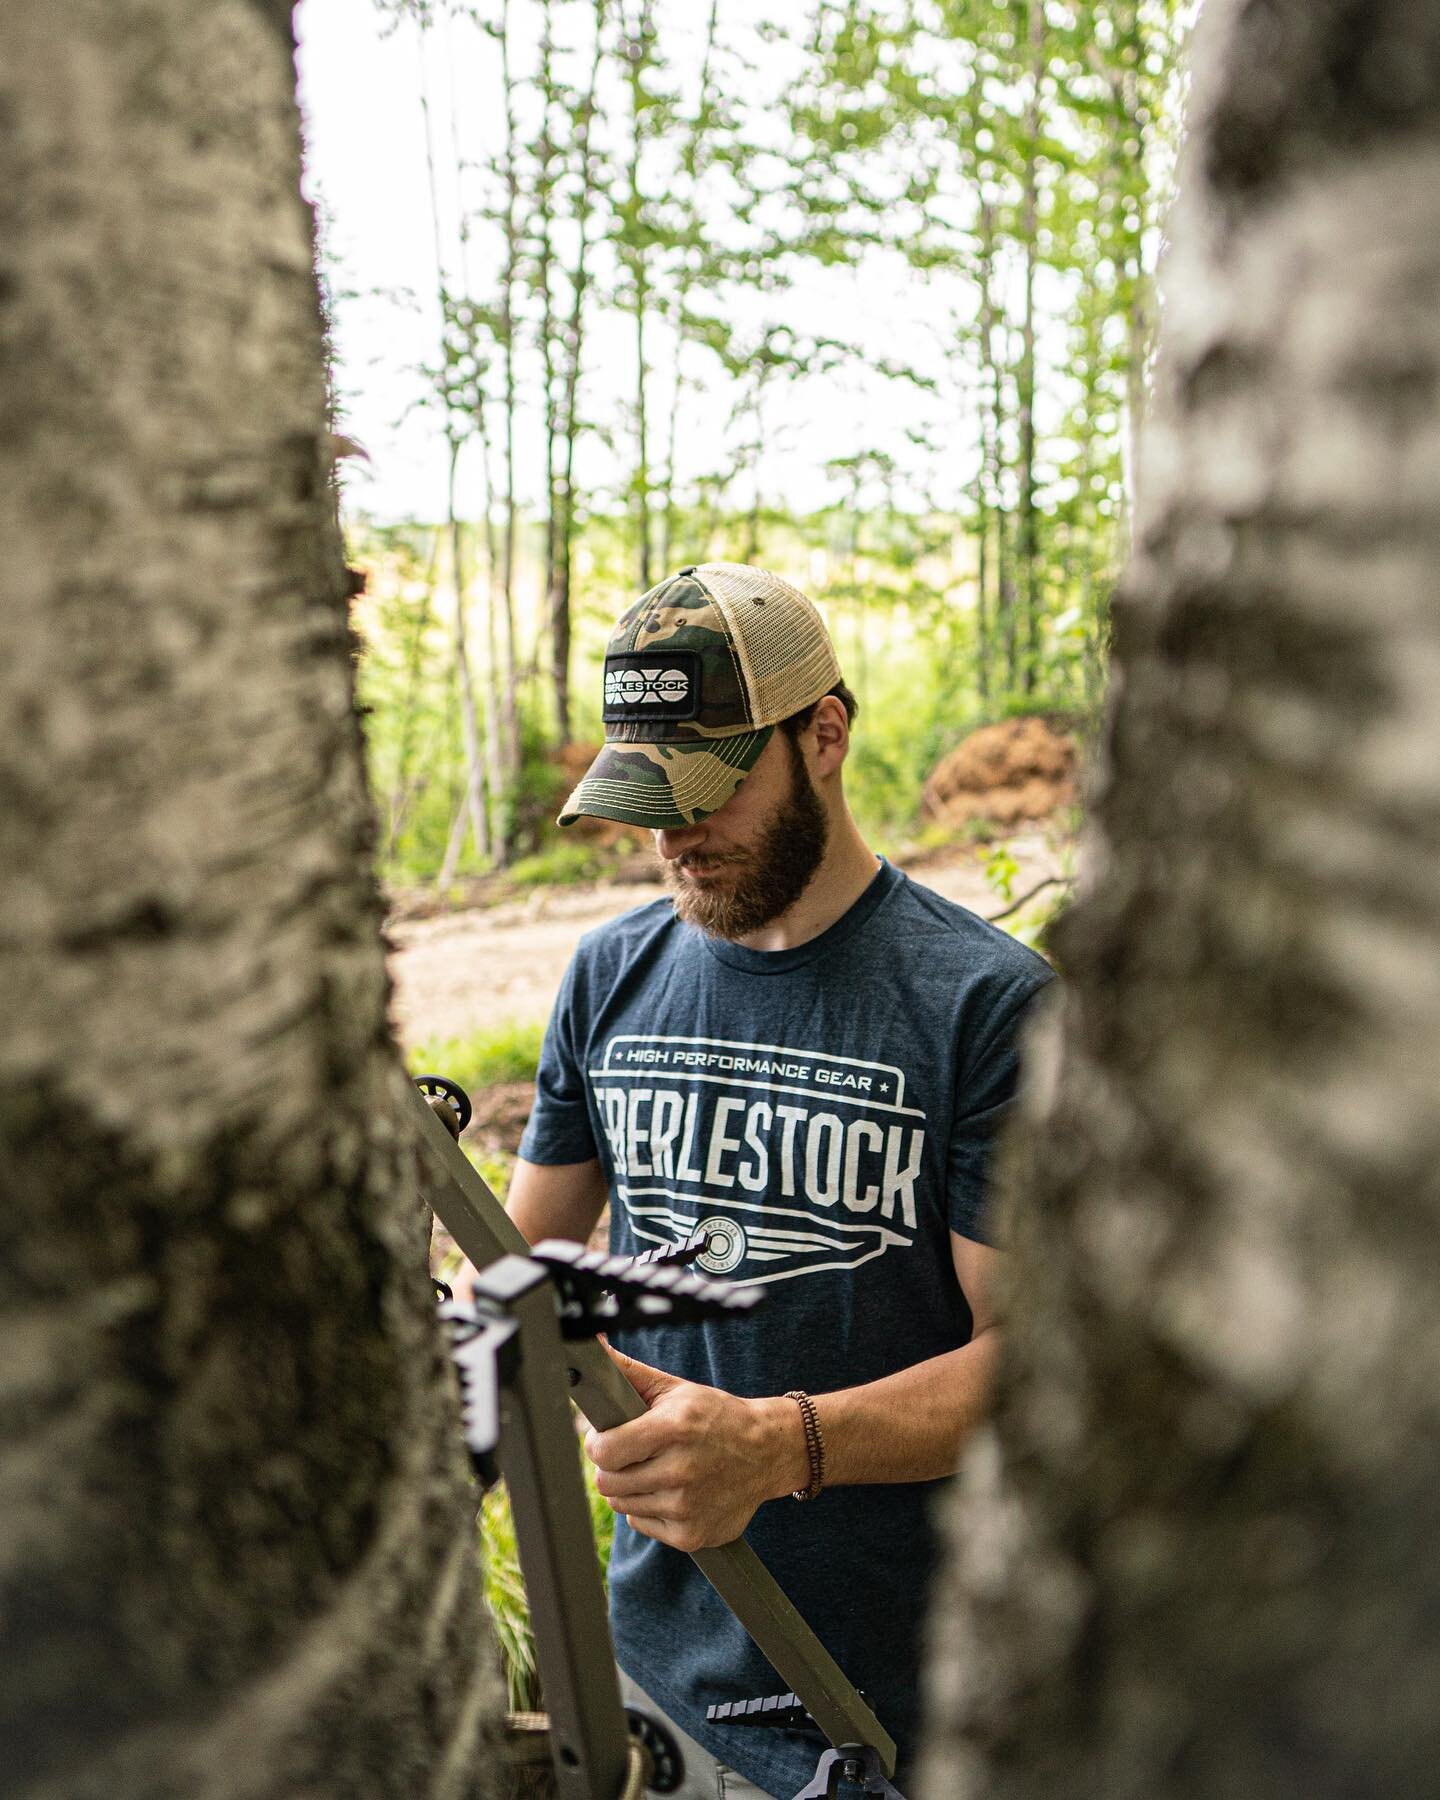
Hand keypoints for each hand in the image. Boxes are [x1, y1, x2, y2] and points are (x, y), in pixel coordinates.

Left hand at [585, 1345, 807, 1551]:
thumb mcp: (677, 1389)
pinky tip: (672, 1491)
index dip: (597, 1443)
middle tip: (633, 1454)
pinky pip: (642, 1524)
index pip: (604, 1451)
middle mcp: (680, 1471)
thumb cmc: (716, 1416)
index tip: (605, 1438)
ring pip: (621, 1505)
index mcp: (673, 1429)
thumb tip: (594, 1346)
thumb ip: (629, 1373)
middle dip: (613, 1467)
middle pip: (607, 1483)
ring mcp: (687, 1507)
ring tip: (656, 1470)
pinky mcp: (692, 1535)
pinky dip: (649, 1509)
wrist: (768, 1452)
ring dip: (631, 1489)